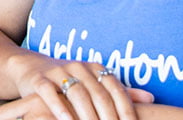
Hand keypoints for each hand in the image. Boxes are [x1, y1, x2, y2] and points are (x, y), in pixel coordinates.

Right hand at [0, 62, 152, 119]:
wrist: (32, 68)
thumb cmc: (70, 81)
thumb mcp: (94, 83)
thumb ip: (120, 91)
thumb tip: (151, 98)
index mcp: (96, 68)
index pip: (117, 91)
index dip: (126, 111)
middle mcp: (79, 67)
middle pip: (98, 95)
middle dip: (107, 118)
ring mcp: (58, 72)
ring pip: (76, 94)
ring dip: (86, 116)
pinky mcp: (40, 80)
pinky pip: (50, 93)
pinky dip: (59, 108)